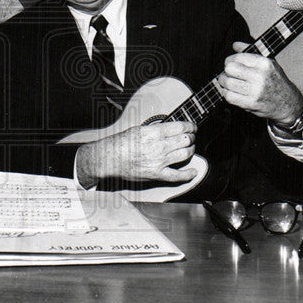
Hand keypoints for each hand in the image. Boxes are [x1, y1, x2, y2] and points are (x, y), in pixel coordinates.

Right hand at [76, 120, 196, 188]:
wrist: (108, 159)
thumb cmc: (119, 144)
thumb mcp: (139, 129)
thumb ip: (156, 130)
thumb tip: (170, 130)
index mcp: (153, 133)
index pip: (180, 128)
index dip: (190, 126)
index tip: (192, 127)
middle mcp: (158, 147)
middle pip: (185, 140)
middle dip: (191, 137)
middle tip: (191, 137)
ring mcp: (159, 162)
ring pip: (185, 154)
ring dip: (191, 150)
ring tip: (190, 148)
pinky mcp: (157, 175)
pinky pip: (177, 176)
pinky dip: (188, 174)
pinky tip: (193, 171)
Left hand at [216, 41, 302, 124]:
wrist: (288, 103)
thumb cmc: (275, 81)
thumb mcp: (268, 63)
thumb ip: (250, 52)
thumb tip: (235, 44)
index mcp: (264, 63)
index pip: (237, 58)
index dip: (229, 60)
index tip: (230, 64)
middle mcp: (260, 76)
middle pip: (230, 69)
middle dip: (225, 71)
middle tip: (228, 74)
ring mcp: (255, 91)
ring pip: (227, 83)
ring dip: (224, 83)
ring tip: (229, 83)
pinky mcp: (250, 103)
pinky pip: (229, 96)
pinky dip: (226, 93)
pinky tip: (231, 92)